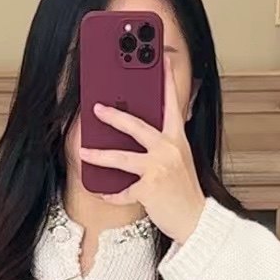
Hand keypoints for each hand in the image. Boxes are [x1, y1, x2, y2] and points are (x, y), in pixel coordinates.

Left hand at [80, 56, 205, 246]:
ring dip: (99, 155)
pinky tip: (103, 192)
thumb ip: (165, 142)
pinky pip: (122, 190)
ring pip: (122, 157)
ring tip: (84, 151)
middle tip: (96, 108)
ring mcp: (158, 168)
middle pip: (136, 126)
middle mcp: (168, 149)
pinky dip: (111, 193)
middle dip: (114, 116)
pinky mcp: (149, 188)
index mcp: (177, 139)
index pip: (172, 104)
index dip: (166, 81)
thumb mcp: (179, 160)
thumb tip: (141, 130)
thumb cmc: (184, 190)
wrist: (196, 220)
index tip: (161, 58)